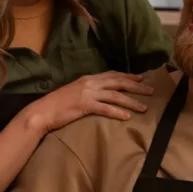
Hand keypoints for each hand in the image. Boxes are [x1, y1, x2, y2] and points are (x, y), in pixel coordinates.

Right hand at [23, 71, 153, 133]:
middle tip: (150, 91)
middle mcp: (90, 83)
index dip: (128, 76)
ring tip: (144, 108)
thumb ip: (87, 90)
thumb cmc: (56, 104)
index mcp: (87, 78)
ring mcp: (87, 94)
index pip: (112, 74)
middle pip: (118, 82)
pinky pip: (105, 109)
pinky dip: (118, 112)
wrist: (41, 112)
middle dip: (136, 86)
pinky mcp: (84, 105)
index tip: (141, 79)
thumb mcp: (74, 92)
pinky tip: (127, 117)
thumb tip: (100, 95)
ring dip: (131, 101)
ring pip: (115, 96)